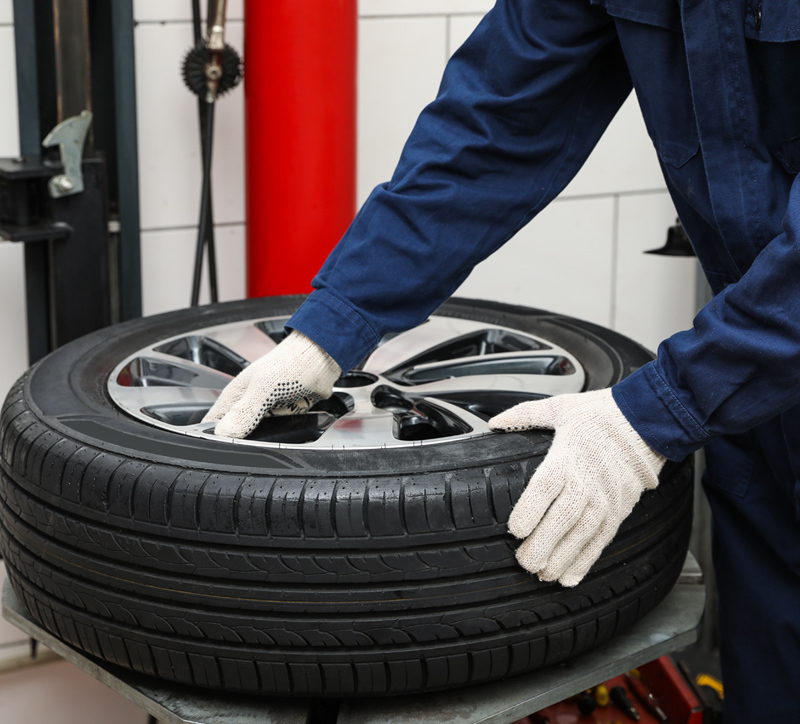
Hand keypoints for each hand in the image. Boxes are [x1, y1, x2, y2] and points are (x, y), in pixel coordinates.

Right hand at [203, 330, 341, 437]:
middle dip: (243, 443)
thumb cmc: (291, 363)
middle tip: (254, 448)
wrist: (321, 360)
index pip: (212, 424)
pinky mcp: (283, 416)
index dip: (212, 439)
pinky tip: (287, 433)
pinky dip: (282, 435)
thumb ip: (245, 411)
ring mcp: (266, 412)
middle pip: (236, 434)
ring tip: (274, 436)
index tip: (221, 453)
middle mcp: (248, 405)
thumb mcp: (263, 388)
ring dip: (266, 439)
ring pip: (258, 437)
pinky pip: (278, 433)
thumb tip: (225, 432)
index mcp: (234, 396)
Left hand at [489, 388, 665, 586]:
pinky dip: (585, 562)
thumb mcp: (560, 408)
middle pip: (562, 519)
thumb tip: (495, 422)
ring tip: (543, 575)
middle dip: (542, 545)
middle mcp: (586, 483)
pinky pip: (601, 541)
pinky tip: (569, 577)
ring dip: (561, 559)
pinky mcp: (618, 511)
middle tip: (524, 563)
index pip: (545, 489)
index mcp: (567, 457)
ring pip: (581, 536)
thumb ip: (525, 415)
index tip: (515, 529)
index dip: (530, 511)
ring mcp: (604, 500)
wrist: (646, 421)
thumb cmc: (601, 415)